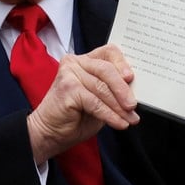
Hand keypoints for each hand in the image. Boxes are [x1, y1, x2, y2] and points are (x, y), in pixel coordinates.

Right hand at [27, 44, 139, 163]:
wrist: (49, 133)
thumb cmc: (75, 116)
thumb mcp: (99, 99)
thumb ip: (112, 90)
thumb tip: (135, 91)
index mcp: (85, 61)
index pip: (108, 52)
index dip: (122, 63)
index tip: (131, 78)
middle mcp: (75, 63)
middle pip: (106, 70)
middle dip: (123, 89)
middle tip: (133, 105)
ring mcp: (69, 73)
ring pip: (102, 88)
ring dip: (119, 107)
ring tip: (129, 119)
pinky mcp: (67, 88)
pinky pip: (95, 102)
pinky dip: (109, 115)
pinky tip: (119, 123)